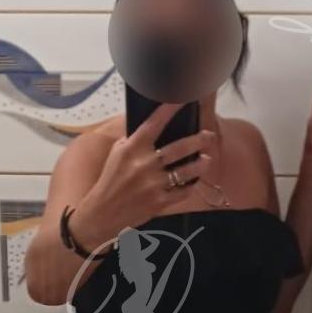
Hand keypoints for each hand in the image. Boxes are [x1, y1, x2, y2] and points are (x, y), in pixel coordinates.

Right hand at [75, 104, 214, 245]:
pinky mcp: (159, 202)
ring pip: (186, 171)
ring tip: (207, 160)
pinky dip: (190, 186)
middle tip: (208, 136)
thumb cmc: (110, 180)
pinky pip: (182, 191)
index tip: (182, 99)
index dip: (169, 110)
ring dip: (200, 164)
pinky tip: (194, 182)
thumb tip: (152, 125)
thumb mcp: (116, 154)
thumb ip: (133, 140)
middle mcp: (144, 165)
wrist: (102, 212)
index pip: (154, 124)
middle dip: (198, 140)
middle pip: (178, 148)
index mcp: (132, 149)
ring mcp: (153, 184)